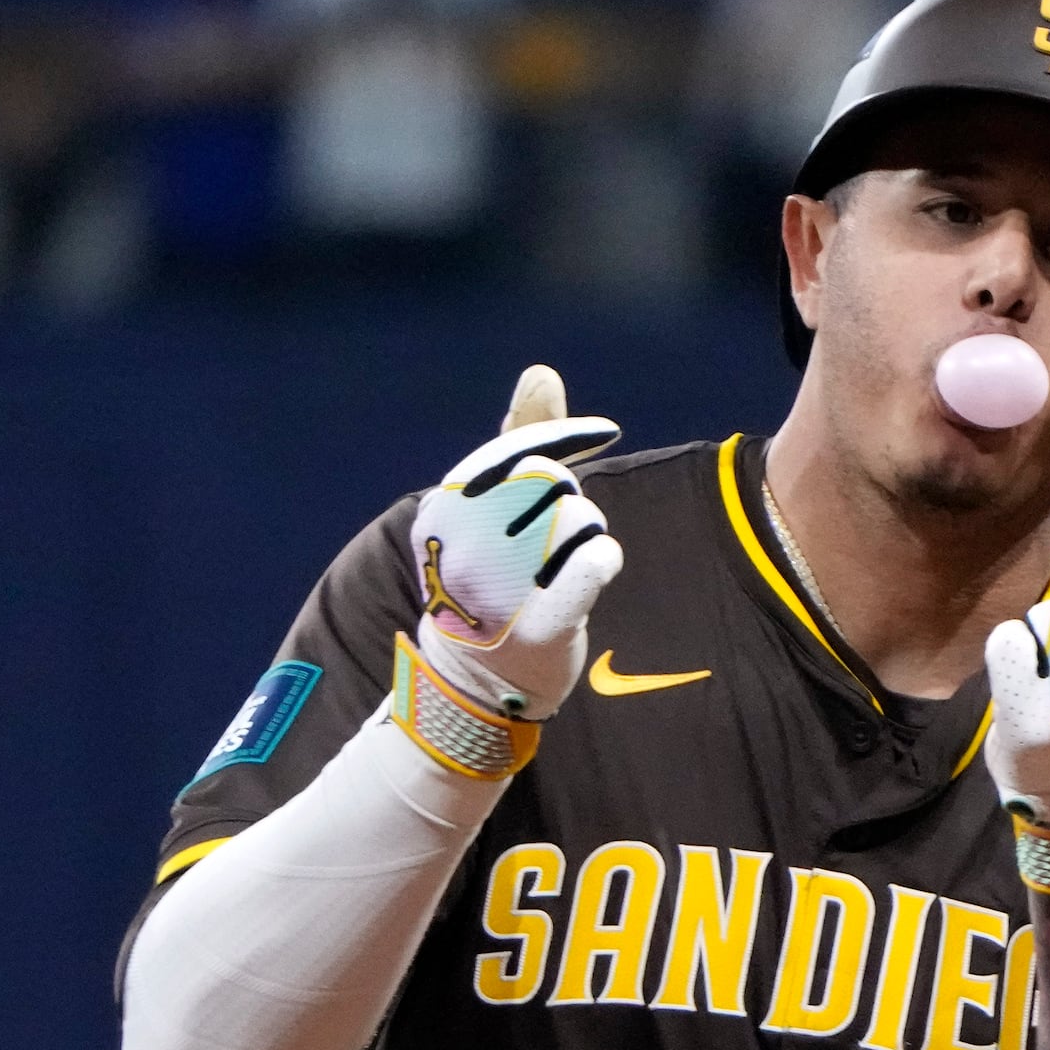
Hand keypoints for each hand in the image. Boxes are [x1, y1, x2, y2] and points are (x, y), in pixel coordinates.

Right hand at [410, 364, 624, 720]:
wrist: (475, 676)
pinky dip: (604, 561)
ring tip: (562, 562)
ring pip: (580, 520)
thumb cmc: (489, 576)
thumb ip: (516, 439)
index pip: (518, 448)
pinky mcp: (540, 626)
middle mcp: (463, 545)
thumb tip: (541, 372)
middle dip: (572, 499)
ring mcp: (498, 589)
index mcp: (444, 508)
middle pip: (554, 484)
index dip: (569, 434)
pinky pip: (595, 564)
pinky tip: (592, 573)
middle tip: (558, 533)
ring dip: (588, 534)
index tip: (605, 432)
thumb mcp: (486, 505)